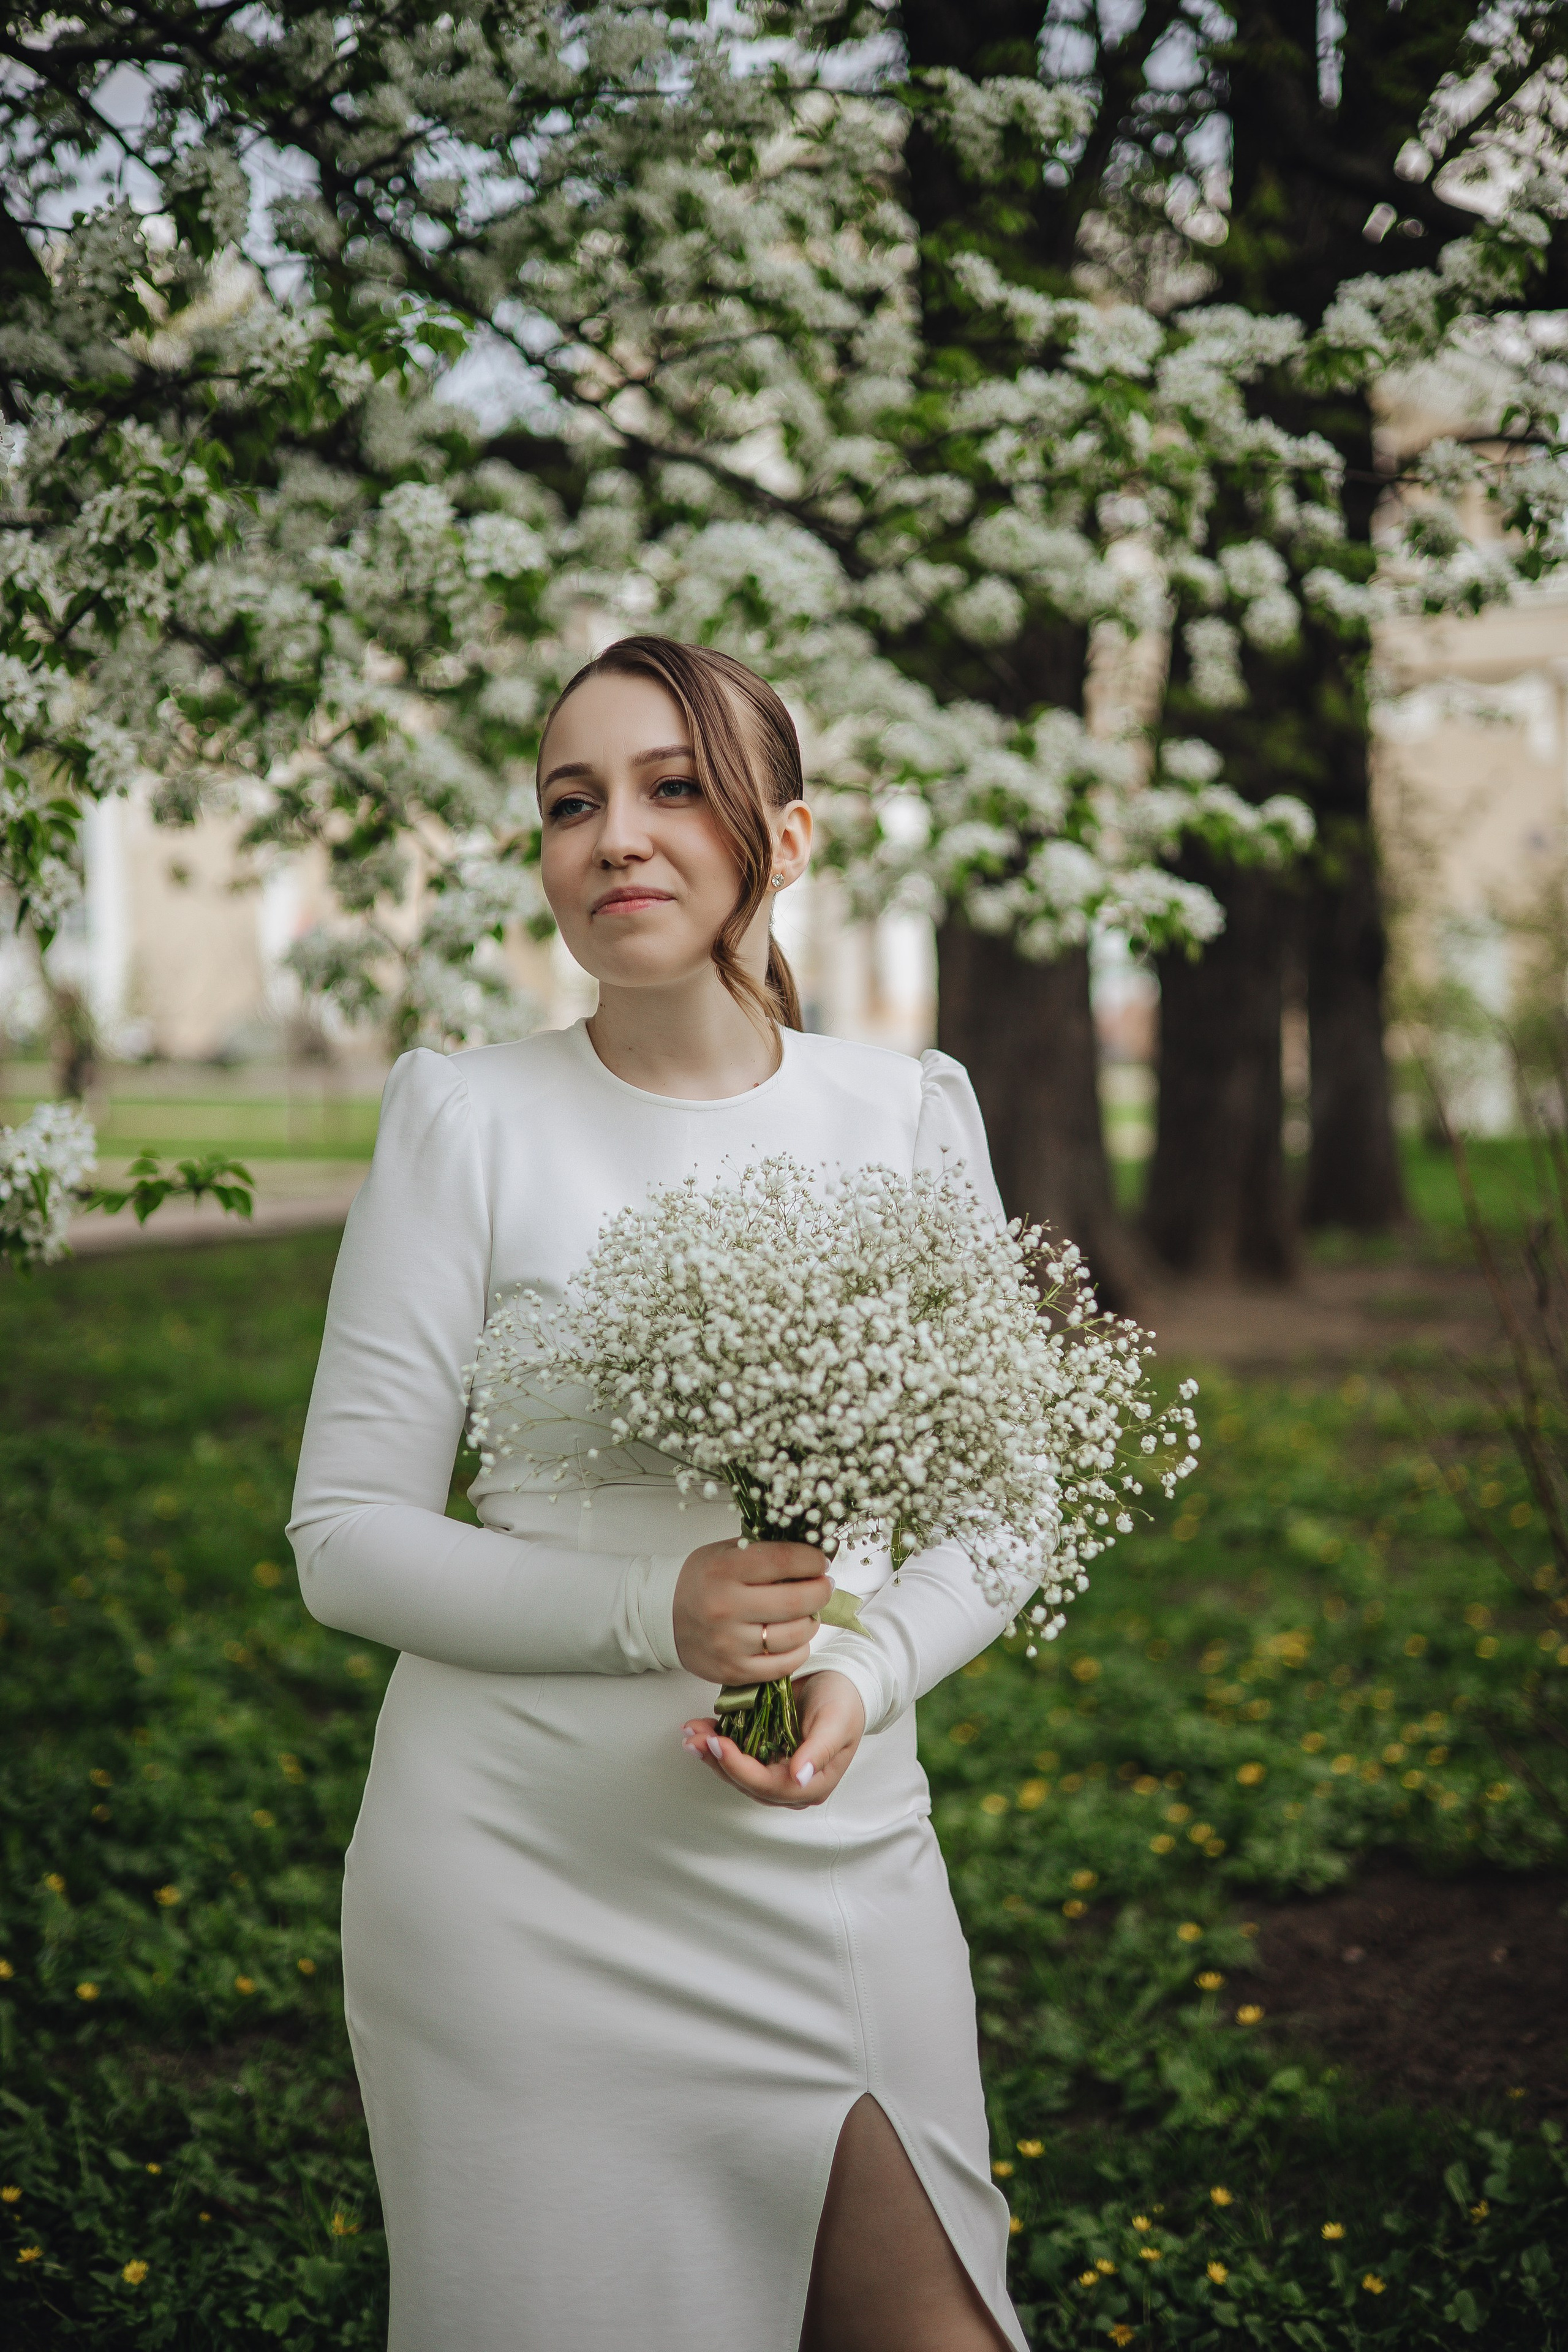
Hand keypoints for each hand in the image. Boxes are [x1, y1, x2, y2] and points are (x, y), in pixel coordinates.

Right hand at [672, 1537, 832, 1686]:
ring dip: (812, 1622)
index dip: (812, 1560)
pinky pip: (783, 1665)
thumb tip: (815, 1550)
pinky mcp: (733, 1670)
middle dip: (821, 1591)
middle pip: (796, 1600)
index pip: (784, 1560)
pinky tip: (795, 1638)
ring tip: (808, 1612)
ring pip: (795, 1635)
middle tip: (824, 1585)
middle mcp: (726, 1607)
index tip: (820, 1560)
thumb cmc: (704, 1579)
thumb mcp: (728, 1552)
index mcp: (725, 1570)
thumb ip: (767, 1550)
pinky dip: (799, 1650)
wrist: (664, 1616)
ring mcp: (729, 1643)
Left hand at [681, 1670, 865, 1808]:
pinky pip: (737, 1755)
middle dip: (718, 1760)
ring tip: (691, 1733)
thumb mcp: (835, 1722)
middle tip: (694, 1738)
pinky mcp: (765, 1755)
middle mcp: (791, 1785)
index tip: (718, 1743)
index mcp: (812, 1785)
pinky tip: (701, 1729)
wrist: (843, 1682)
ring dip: (712, 1753)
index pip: (767, 1786)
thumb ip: (818, 1751)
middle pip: (747, 1782)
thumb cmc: (844, 1702)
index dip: (739, 1768)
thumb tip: (799, 1777)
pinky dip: (718, 1743)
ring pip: (737, 1772)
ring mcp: (776, 1771)